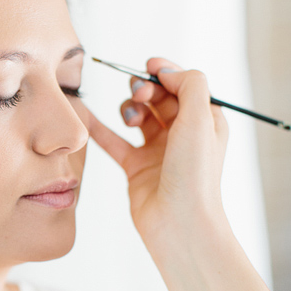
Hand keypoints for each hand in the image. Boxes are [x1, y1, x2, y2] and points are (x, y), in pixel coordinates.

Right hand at [81, 56, 230, 240]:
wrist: (179, 223)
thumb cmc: (195, 174)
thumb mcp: (201, 119)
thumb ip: (190, 85)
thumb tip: (167, 70)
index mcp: (206, 123)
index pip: (184, 87)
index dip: (166, 74)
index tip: (148, 67)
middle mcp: (184, 136)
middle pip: (160, 98)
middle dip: (146, 90)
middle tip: (139, 94)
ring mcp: (159, 152)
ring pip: (139, 116)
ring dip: (130, 108)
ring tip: (130, 118)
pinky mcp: (137, 168)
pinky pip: (114, 141)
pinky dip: (99, 127)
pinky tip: (83, 114)